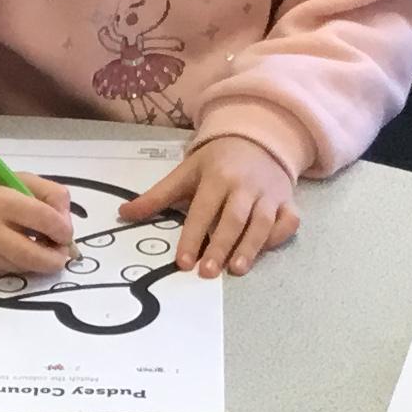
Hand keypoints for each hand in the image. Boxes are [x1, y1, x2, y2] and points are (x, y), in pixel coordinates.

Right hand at [0, 164, 73, 278]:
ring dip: (37, 261)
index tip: (66, 233)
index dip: (63, 230)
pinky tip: (12, 251)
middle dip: (56, 258)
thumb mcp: (17, 179)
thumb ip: (49, 195)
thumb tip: (66, 226)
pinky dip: (18, 265)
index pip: (44, 219)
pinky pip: (8, 272)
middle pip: (35, 257)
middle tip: (61, 253)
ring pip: (23, 267)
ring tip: (35, 246)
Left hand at [124, 134, 296, 275]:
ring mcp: (270, 194)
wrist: (258, 138)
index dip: (192, 236)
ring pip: (262, 223)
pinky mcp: (287, 201)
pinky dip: (278, 237)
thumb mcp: (186, 172)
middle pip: (234, 219)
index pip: (203, 210)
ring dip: (250, 247)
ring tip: (237, 270)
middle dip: (220, 247)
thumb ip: (157, 196)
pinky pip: (288, 221)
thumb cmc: (217, 161)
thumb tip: (123, 213)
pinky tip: (263, 252)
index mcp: (217, 176)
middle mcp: (245, 185)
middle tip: (208, 273)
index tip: (183, 262)